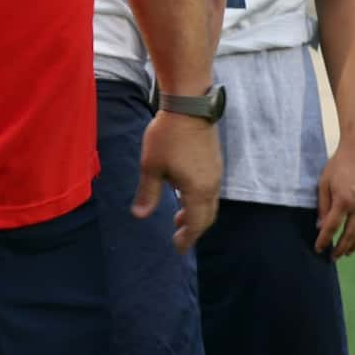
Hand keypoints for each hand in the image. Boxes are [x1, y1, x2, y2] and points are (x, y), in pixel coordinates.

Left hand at [136, 110, 220, 250]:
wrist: (190, 107)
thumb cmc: (167, 137)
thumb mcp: (151, 167)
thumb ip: (148, 193)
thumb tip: (140, 216)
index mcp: (197, 189)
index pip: (197, 223)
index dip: (188, 238)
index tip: (178, 248)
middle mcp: (212, 184)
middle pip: (207, 216)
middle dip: (194, 229)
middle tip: (179, 238)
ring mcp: (215, 173)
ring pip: (210, 203)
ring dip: (196, 215)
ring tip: (179, 219)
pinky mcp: (214, 163)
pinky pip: (210, 191)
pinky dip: (199, 201)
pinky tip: (184, 195)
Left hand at [315, 141, 354, 258]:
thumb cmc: (338, 164)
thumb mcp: (324, 183)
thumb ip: (323, 206)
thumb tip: (320, 226)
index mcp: (343, 200)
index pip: (332, 227)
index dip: (324, 240)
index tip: (318, 249)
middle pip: (351, 234)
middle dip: (341, 248)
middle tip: (334, 257)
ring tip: (348, 252)